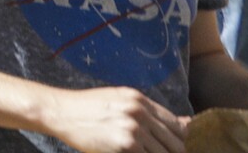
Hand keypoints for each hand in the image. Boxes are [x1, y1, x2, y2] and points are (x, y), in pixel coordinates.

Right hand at [34, 86, 184, 152]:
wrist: (60, 111)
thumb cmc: (87, 108)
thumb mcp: (119, 101)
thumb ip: (149, 112)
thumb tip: (187, 123)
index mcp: (139, 100)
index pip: (177, 126)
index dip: (179, 140)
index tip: (171, 148)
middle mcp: (140, 112)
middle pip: (176, 143)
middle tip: (151, 151)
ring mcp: (133, 129)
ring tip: (138, 151)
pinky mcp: (126, 145)